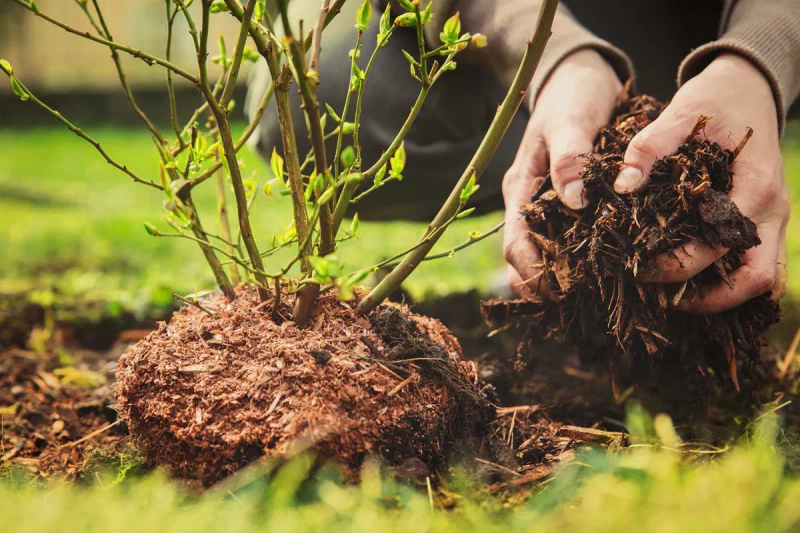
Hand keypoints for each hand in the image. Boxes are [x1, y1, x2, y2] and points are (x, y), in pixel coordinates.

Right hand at [502, 49, 621, 298]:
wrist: (580, 76)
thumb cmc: (572, 96)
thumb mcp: (571, 121)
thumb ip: (570, 159)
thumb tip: (574, 202)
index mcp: (521, 188)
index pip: (515, 243)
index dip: (531, 273)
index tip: (558, 293)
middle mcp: (530, 202)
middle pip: (526, 257)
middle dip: (545, 284)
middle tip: (578, 306)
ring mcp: (548, 204)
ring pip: (545, 253)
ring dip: (561, 277)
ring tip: (592, 297)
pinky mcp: (569, 202)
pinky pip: (568, 239)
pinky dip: (579, 259)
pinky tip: (604, 271)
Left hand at [614, 53, 789, 312]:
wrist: (749, 87)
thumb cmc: (715, 101)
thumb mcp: (680, 114)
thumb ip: (649, 148)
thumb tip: (623, 186)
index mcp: (755, 186)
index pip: (720, 245)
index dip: (679, 265)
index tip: (640, 268)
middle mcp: (772, 210)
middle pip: (757, 279)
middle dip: (709, 298)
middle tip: (661, 298)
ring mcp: (775, 219)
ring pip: (764, 280)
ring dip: (724, 297)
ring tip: (675, 299)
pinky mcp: (766, 222)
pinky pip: (760, 266)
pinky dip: (732, 283)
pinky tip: (693, 285)